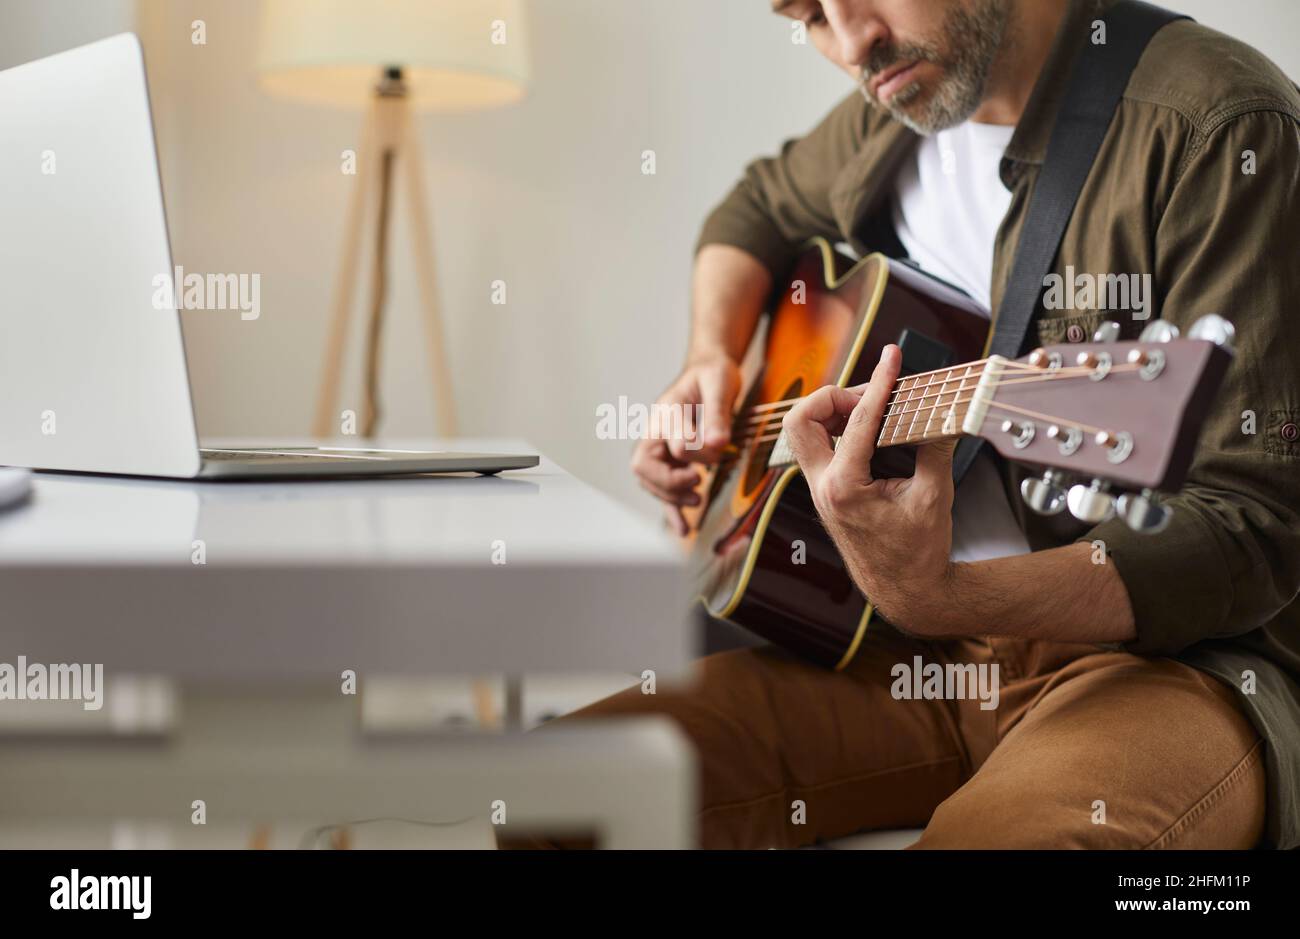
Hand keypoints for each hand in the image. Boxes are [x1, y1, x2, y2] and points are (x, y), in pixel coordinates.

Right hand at [630, 355, 740, 535]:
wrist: (708, 373)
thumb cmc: (711, 375)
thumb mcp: (719, 383)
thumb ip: (717, 412)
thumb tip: (719, 443)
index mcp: (665, 412)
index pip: (673, 442)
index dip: (696, 451)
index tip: (719, 446)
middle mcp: (656, 433)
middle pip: (644, 467)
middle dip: (669, 482)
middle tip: (696, 483)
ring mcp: (660, 449)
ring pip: (651, 483)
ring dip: (671, 497)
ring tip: (697, 500)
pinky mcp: (671, 462)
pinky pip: (663, 491)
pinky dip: (671, 511)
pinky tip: (683, 529)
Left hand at [781, 345, 957, 632]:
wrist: (905, 591)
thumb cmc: (918, 553)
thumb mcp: (935, 496)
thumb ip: (936, 448)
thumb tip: (942, 412)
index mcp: (845, 488)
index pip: (857, 420)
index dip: (878, 382)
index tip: (891, 358)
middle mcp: (823, 487)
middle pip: (801, 420)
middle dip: (832, 396)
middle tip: (871, 396)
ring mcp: (820, 490)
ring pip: (803, 432)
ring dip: (833, 411)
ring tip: (874, 409)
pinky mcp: (826, 492)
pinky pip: (819, 447)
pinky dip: (840, 429)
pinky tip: (870, 429)